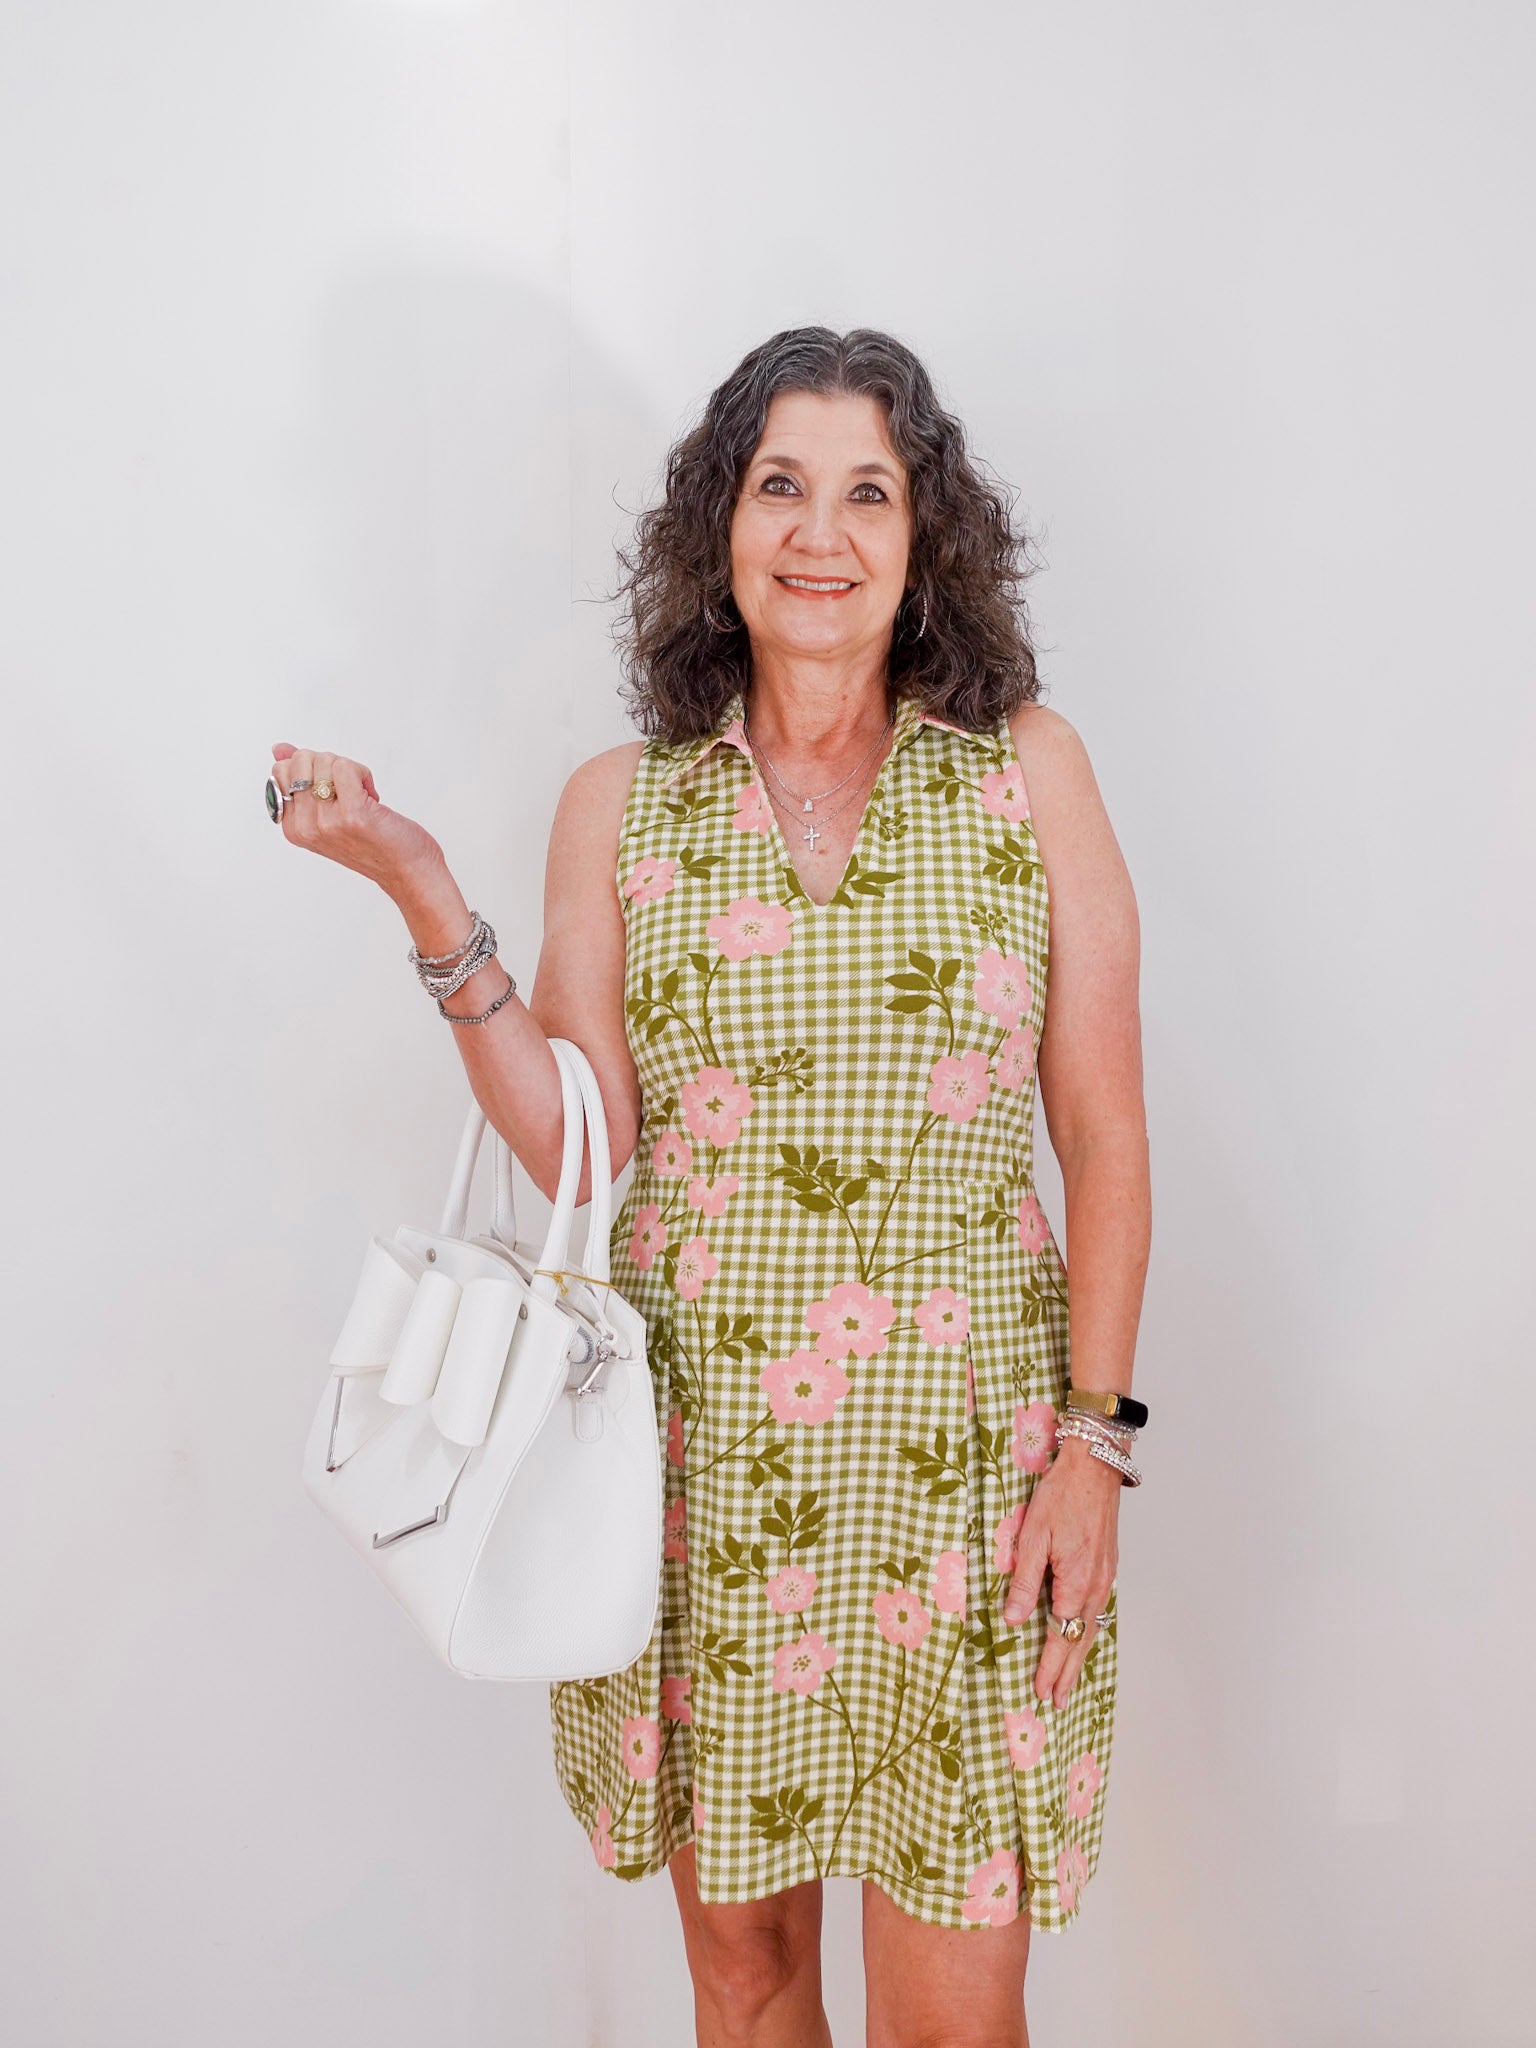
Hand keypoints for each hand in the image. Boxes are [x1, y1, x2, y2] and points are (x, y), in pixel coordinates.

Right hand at [269, 743, 444, 899]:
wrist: (407, 870)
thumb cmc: (373, 841)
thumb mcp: (327, 813)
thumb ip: (301, 780)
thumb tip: (279, 749)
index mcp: (293, 827)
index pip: (281, 771)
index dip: (312, 769)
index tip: (332, 790)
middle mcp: (305, 827)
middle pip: (301, 760)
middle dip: (329, 765)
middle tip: (347, 790)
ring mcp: (326, 821)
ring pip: (324, 760)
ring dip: (350, 770)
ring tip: (361, 796)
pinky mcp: (352, 814)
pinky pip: (346, 767)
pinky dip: (363, 774)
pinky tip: (372, 796)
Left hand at [1000, 1437, 1119, 1709]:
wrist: (1095, 1467)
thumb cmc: (1061, 1495)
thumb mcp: (1033, 1537)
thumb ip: (1025, 1582)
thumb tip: (1014, 1620)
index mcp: (1076, 1583)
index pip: (1060, 1636)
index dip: (1049, 1666)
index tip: (1041, 1691)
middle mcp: (1096, 1586)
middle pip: (1080, 1641)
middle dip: (1067, 1672)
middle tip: (1057, 1701)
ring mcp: (1105, 1577)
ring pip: (1092, 1628)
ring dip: (1079, 1657)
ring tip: (1069, 1682)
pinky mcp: (1107, 1567)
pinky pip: (1097, 1610)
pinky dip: (1088, 1633)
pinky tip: (1081, 1638)